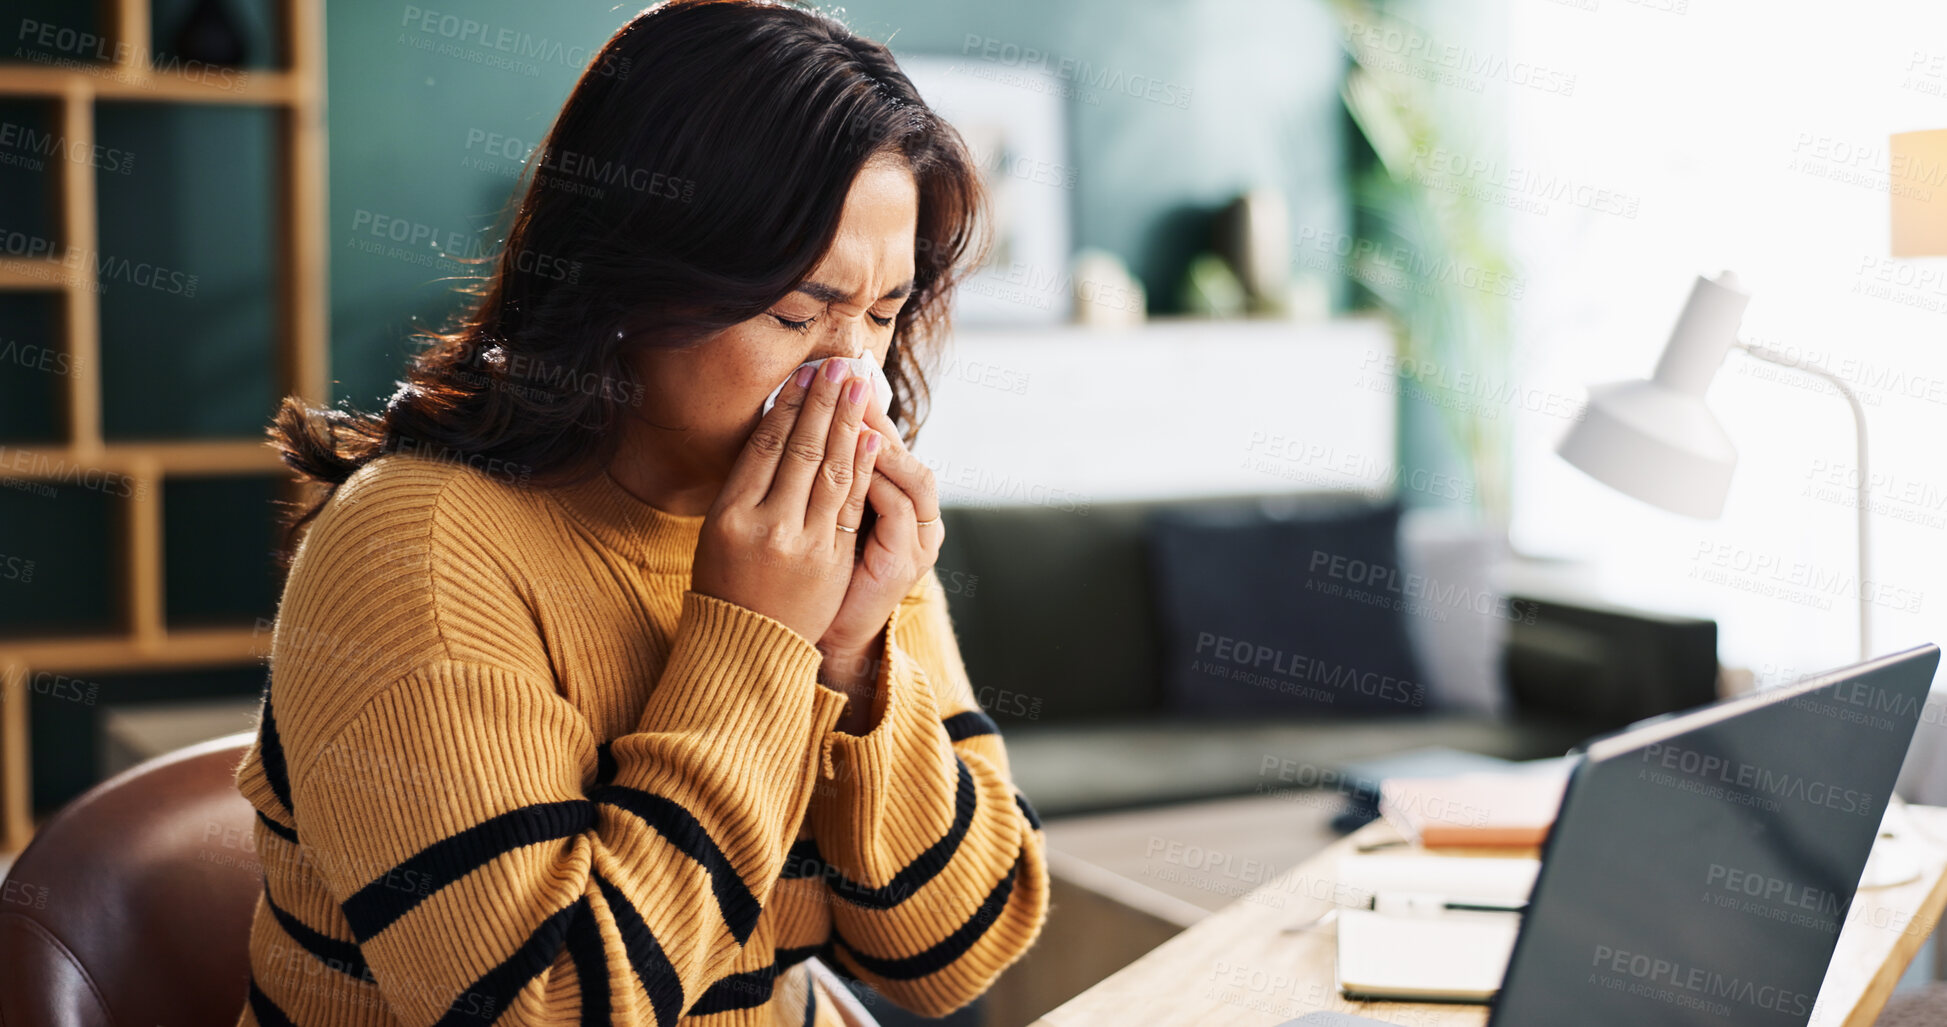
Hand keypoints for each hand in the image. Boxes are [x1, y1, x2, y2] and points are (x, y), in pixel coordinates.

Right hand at [691, 358, 884, 645]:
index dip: (788, 406)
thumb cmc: (728, 582)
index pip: (764, 445)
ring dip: (848, 424)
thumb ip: (745, 487)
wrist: (748, 645)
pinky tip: (871, 438)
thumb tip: (775, 429)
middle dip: (824, 403)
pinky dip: (863, 467)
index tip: (806, 376)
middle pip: (800, 449)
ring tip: (859, 388)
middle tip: (839, 366)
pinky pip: (850, 504)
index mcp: (729, 513)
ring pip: (830, 471)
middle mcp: (764, 524)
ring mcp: (801, 543)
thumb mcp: (719, 532)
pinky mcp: (831, 560)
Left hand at [816, 395, 942, 658]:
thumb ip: (832, 482)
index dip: (862, 411)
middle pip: (897, 452)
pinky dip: (879, 477)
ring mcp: (916, 541)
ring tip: (852, 401)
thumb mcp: (829, 525)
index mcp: (900, 507)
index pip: (883, 446)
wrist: (823, 641)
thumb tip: (809, 424)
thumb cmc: (817, 583)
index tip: (837, 375)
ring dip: (877, 436)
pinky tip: (861, 449)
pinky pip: (896, 508)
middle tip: (846, 373)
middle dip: (869, 412)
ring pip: (906, 474)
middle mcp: (917, 520)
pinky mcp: (903, 563)